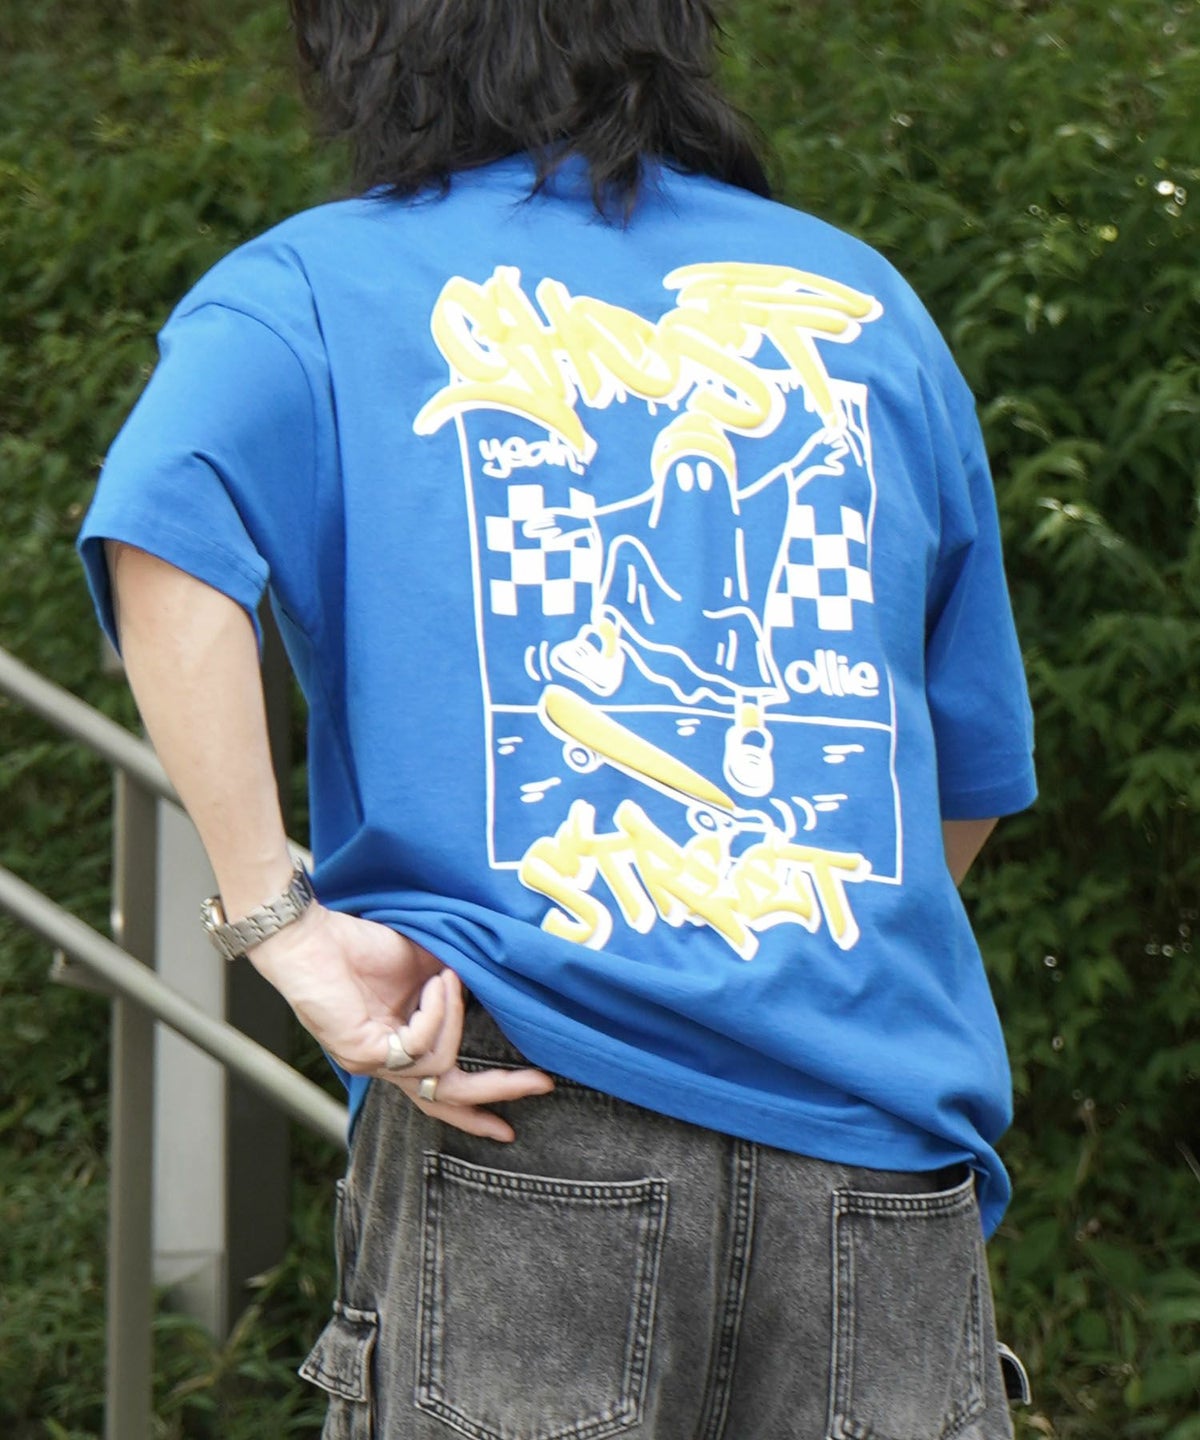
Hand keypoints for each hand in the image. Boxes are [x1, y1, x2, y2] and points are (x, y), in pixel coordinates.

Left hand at [246, 905, 553, 1139]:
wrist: (312, 937)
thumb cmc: (361, 947)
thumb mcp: (426, 967)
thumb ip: (455, 988)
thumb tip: (490, 992)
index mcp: (399, 1048)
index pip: (440, 1095)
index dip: (476, 1112)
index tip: (509, 1128)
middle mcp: (386, 1064)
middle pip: (447, 1100)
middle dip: (497, 1093)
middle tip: (540, 1084)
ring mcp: (374, 1063)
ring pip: (439, 1066)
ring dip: (454, 1018)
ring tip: (446, 978)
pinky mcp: (363, 1054)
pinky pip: (420, 1045)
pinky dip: (436, 1011)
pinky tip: (432, 982)